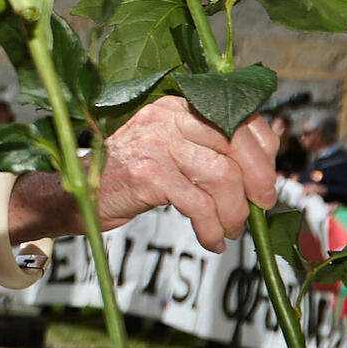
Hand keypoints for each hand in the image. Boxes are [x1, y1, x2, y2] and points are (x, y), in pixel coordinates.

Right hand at [92, 96, 279, 249]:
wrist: (80, 192)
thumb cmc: (130, 175)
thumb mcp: (170, 150)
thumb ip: (206, 151)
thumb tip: (259, 175)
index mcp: (179, 107)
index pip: (238, 115)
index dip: (263, 148)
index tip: (266, 178)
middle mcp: (169, 118)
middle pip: (236, 143)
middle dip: (258, 180)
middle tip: (261, 207)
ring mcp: (157, 145)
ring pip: (222, 176)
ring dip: (234, 211)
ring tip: (231, 229)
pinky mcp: (148, 175)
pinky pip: (198, 205)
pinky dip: (212, 228)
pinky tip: (212, 240)